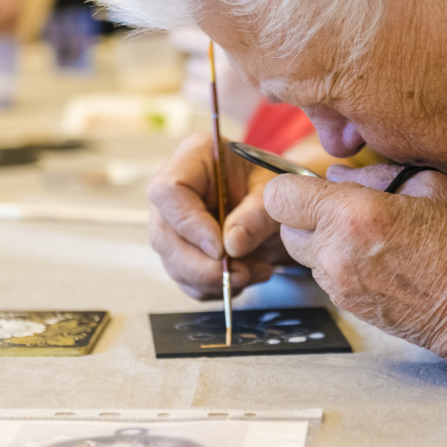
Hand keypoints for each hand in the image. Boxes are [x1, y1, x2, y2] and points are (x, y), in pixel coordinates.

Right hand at [147, 133, 286, 298]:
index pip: (169, 192)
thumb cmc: (275, 187)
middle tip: (240, 274)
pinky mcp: (183, 251)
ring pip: (174, 263)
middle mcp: (175, 192)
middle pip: (165, 235)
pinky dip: (216, 288)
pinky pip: (187, 279)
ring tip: (255, 272)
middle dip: (202, 266)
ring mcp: (174, 223)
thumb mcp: (275, 193)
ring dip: (214, 280)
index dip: (190, 225)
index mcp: (194, 159)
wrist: (281, 203)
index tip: (221, 250)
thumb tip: (232, 247)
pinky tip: (245, 275)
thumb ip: (257, 215)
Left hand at [263, 163, 446, 397]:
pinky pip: (324, 276)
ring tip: (368, 236)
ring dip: (322, 240)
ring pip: (303, 253)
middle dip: (305, 214)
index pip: (279, 196)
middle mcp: (336, 252)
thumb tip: (336, 175)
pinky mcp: (346, 306)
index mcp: (354, 215)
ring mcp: (338, 285)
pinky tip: (377, 259)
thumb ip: (375, 174)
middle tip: (345, 209)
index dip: (293, 187)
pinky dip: (338, 264)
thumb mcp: (432, 186)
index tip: (318, 186)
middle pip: (285, 227)